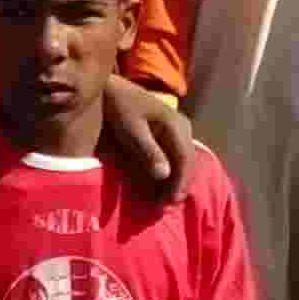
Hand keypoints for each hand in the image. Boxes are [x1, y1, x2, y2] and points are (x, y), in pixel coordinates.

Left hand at [100, 76, 194, 205]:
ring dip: (174, 184)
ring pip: (182, 164)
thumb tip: (164, 175)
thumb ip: (148, 151)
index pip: (185, 160)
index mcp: (177, 125)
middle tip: (163, 209)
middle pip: (187, 165)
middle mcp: (183, 129)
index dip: (179, 184)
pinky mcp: (168, 137)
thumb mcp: (131, 129)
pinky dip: (168, 176)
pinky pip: (174, 160)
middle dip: (177, 188)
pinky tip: (158, 189)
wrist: (111, 90)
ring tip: (160, 203)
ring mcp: (178, 133)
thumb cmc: (119, 107)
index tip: (169, 203)